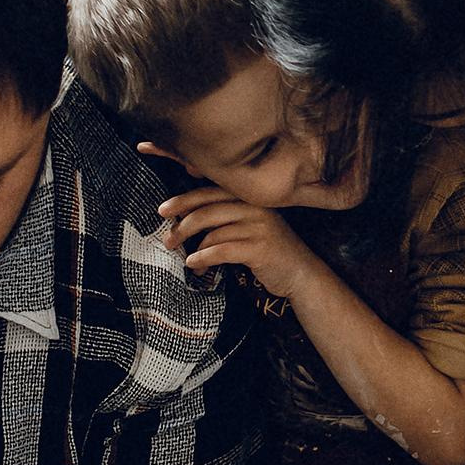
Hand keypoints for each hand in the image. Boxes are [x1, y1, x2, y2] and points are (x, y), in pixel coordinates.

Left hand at [152, 181, 316, 299]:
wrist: (301, 273)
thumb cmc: (268, 251)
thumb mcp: (248, 228)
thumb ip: (223, 219)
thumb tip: (183, 220)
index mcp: (248, 198)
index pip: (209, 191)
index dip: (183, 199)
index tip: (162, 210)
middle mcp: (254, 207)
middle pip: (207, 208)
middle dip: (182, 224)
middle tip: (167, 238)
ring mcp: (259, 226)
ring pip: (213, 231)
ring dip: (194, 248)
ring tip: (186, 260)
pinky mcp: (260, 248)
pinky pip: (222, 250)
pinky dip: (204, 258)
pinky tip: (196, 267)